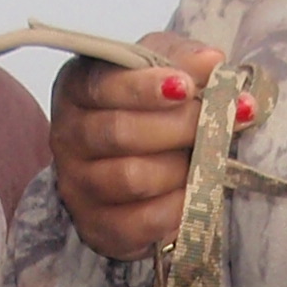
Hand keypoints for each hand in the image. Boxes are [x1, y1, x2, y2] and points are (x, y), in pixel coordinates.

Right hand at [51, 33, 222, 260]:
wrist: (144, 161)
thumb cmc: (151, 107)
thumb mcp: (164, 69)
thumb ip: (186, 60)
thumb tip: (212, 61)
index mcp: (78, 88)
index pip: (104, 86)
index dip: (146, 88)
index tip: (186, 87)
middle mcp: (68, 136)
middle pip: (120, 132)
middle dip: (179, 127)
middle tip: (218, 123)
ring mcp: (77, 185)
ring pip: (132, 178)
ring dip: (180, 168)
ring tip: (205, 159)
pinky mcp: (97, 226)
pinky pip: (141, 220)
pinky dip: (176, 207)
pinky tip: (194, 192)